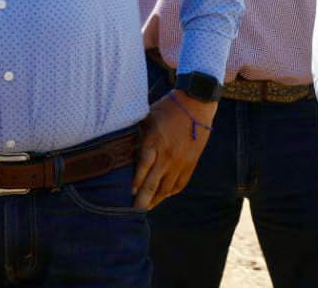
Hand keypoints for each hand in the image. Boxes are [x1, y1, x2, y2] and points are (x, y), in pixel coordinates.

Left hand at [134, 91, 215, 209]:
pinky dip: (170, 191)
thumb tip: (120, 145)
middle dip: (143, 200)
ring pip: (167, 187)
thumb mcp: (147, 117)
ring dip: (156, 199)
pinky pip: (180, 184)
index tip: (127, 193)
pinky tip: (163, 196)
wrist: (196, 105)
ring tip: (146, 208)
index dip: (135, 182)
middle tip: (133, 213)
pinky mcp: (191, 164)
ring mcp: (180, 161)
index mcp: (154, 141)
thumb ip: (137, 133)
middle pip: (153, 183)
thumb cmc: (167, 108)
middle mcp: (167, 155)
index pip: (143, 166)